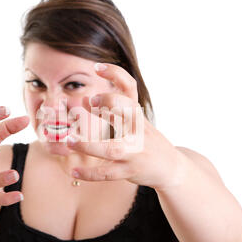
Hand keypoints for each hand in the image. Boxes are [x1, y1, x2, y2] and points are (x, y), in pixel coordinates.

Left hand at [66, 63, 183, 190]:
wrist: (171, 167)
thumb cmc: (146, 140)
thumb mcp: (133, 122)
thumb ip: (110, 111)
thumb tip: (85, 100)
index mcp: (136, 114)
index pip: (130, 87)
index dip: (115, 74)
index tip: (97, 67)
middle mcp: (137, 129)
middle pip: (127, 112)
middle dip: (109, 103)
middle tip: (91, 101)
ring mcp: (135, 151)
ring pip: (111, 148)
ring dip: (89, 145)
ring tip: (70, 140)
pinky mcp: (130, 170)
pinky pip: (108, 173)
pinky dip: (90, 173)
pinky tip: (73, 171)